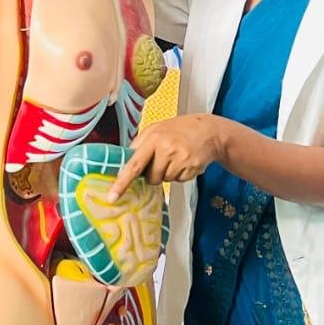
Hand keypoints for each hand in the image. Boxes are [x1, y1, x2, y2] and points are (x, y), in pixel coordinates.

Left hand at [108, 115, 226, 198]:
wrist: (210, 131)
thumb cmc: (181, 129)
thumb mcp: (157, 128)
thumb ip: (140, 143)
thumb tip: (125, 161)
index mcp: (154, 137)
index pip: (134, 164)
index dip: (122, 182)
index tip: (113, 196)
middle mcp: (167, 148)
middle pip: (151, 177)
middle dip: (154, 173)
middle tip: (164, 159)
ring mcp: (180, 159)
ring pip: (165, 180)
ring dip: (169, 172)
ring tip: (177, 157)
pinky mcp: (191, 168)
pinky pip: (178, 180)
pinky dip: (180, 174)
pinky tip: (186, 161)